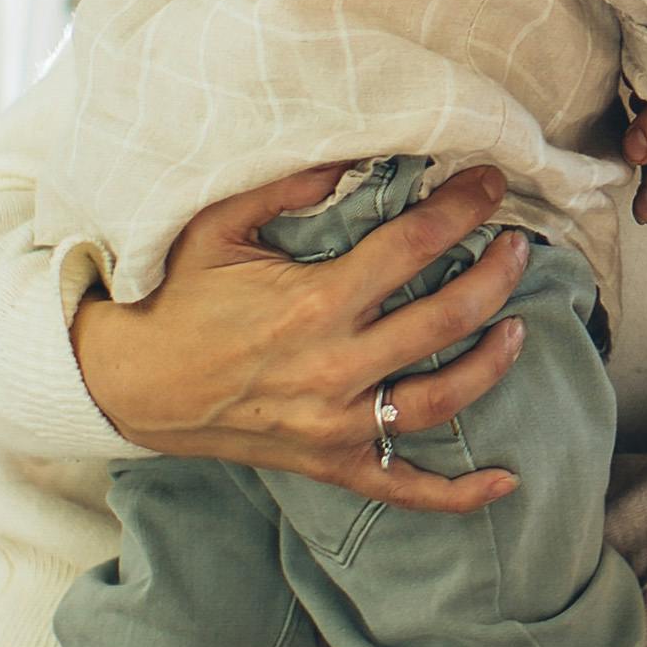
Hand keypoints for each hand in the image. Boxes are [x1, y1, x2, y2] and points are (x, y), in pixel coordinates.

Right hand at [70, 161, 526, 511]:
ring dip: (492, 363)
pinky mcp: (331, 464)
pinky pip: (406, 489)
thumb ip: (290, 186)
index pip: (413, 247)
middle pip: (445, 318)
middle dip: (495, 275)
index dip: (462, 209)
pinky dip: (460, 493)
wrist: (129, 383)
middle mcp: (334, 367)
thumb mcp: (219, 226)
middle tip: (518, 247)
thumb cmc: (176, 298)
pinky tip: (507, 482)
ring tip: (517, 328)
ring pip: (442, 401)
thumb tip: (355, 152)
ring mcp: (336, 424)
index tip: (491, 186)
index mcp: (313, 303)